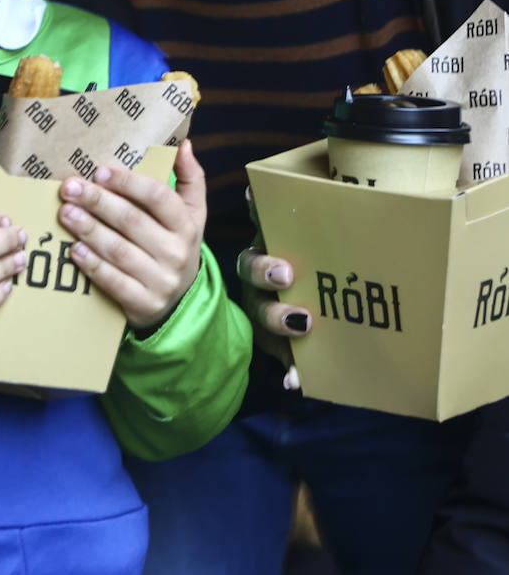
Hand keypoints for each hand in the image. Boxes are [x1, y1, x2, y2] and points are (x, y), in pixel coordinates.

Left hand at [57, 139, 205, 331]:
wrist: (179, 301)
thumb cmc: (175, 244)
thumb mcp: (192, 213)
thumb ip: (190, 178)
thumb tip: (185, 145)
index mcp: (187, 225)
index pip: (158, 197)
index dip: (128, 183)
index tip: (100, 171)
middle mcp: (177, 253)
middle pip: (132, 221)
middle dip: (98, 201)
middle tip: (70, 188)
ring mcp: (161, 281)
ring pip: (119, 250)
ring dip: (89, 229)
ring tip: (65, 213)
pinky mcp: (144, 304)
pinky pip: (114, 282)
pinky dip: (92, 264)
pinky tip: (74, 249)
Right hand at [236, 187, 308, 389]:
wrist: (321, 312)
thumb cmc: (323, 263)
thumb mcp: (323, 240)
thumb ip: (323, 213)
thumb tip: (304, 196)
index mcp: (271, 242)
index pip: (259, 220)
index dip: (254, 207)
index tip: (254, 197)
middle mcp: (259, 273)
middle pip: (251, 267)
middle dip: (265, 270)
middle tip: (285, 273)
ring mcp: (262, 306)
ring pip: (260, 310)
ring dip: (277, 316)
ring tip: (301, 324)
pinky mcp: (274, 341)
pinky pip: (278, 354)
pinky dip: (289, 367)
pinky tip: (295, 379)